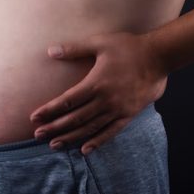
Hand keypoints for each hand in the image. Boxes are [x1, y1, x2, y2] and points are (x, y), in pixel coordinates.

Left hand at [29, 31, 167, 154]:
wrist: (159, 56)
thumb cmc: (128, 47)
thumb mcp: (100, 43)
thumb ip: (75, 49)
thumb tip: (50, 51)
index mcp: (95, 83)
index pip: (67, 101)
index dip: (49, 110)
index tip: (34, 117)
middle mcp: (105, 100)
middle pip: (75, 118)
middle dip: (55, 127)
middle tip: (38, 135)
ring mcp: (117, 109)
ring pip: (90, 128)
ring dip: (71, 138)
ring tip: (54, 145)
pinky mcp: (129, 114)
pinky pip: (111, 132)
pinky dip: (97, 142)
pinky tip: (85, 150)